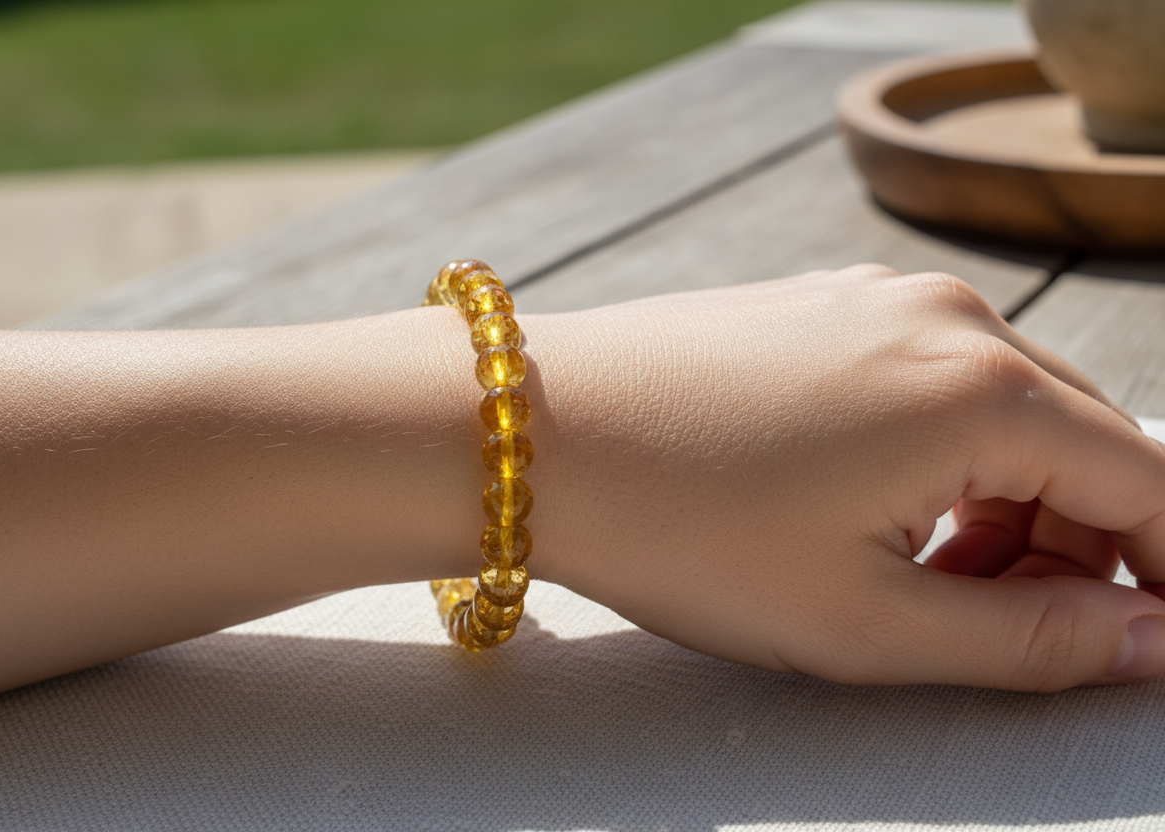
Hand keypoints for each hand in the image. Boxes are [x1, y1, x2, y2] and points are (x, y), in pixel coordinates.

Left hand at [521, 265, 1164, 690]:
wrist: (528, 433)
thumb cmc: (683, 529)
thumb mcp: (867, 623)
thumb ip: (1030, 640)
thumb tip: (1149, 638)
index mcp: (983, 389)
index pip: (1150, 485)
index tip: (1141, 643)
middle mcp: (948, 317)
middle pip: (1085, 443)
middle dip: (1074, 550)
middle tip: (994, 631)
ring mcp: (879, 299)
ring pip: (1005, 412)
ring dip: (1000, 507)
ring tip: (914, 583)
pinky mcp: (823, 305)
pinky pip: (928, 382)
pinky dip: (936, 458)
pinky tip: (865, 512)